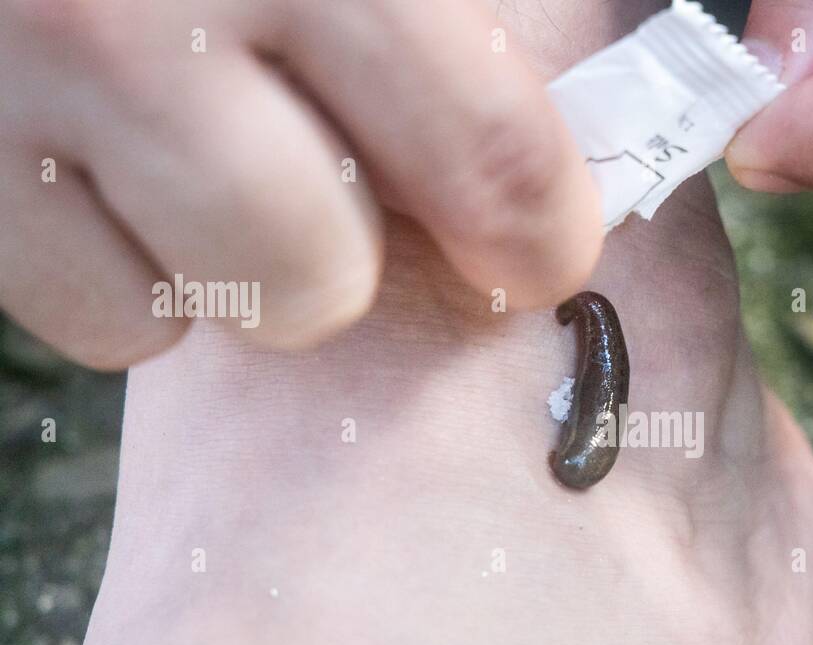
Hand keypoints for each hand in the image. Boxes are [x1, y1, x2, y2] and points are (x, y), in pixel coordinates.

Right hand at [0, 0, 602, 367]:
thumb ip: (466, 7)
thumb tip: (629, 87)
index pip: (484, 148)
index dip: (539, 232)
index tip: (544, 254)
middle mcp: (142, 14)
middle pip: (327, 276)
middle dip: (361, 257)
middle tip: (354, 196)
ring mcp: (26, 86)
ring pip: (222, 309)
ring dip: (253, 268)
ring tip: (230, 169)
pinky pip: (107, 321)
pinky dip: (140, 274)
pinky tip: (131, 180)